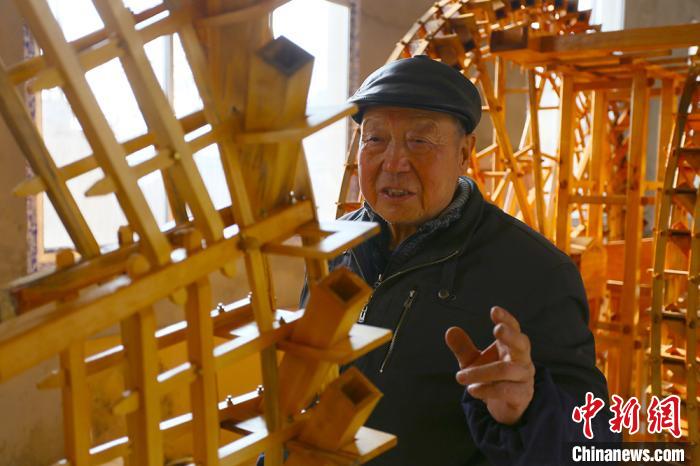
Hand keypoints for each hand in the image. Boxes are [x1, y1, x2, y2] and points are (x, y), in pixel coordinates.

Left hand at [444, 306, 534, 424]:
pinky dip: (486, 390)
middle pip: (522, 343)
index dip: (506, 319)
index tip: (494, 310)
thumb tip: (450, 331)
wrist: (504, 407)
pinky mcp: (521, 395)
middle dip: (510, 335)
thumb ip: (464, 348)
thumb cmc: (491, 378)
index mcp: (510, 346)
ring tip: (460, 377)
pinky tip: (472, 390)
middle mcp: (521, 359)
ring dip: (480, 373)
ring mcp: (524, 377)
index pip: (513, 328)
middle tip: (496, 329)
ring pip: (505, 370)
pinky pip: (505, 390)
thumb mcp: (474, 361)